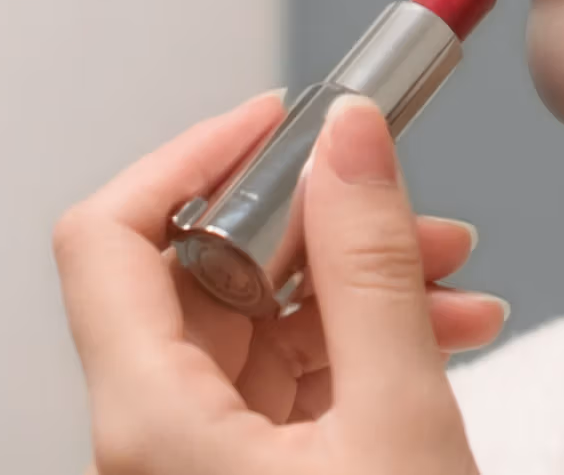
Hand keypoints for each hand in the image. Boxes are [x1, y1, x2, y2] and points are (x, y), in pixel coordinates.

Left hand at [54, 91, 493, 473]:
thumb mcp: (399, 422)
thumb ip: (372, 272)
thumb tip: (350, 138)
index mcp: (149, 422)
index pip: (109, 237)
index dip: (194, 158)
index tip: (283, 122)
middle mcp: (150, 440)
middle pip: (202, 275)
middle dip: (316, 224)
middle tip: (400, 196)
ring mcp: (195, 464)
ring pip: (256, 327)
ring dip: (357, 286)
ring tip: (454, 275)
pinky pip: (286, 384)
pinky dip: (361, 347)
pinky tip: (444, 329)